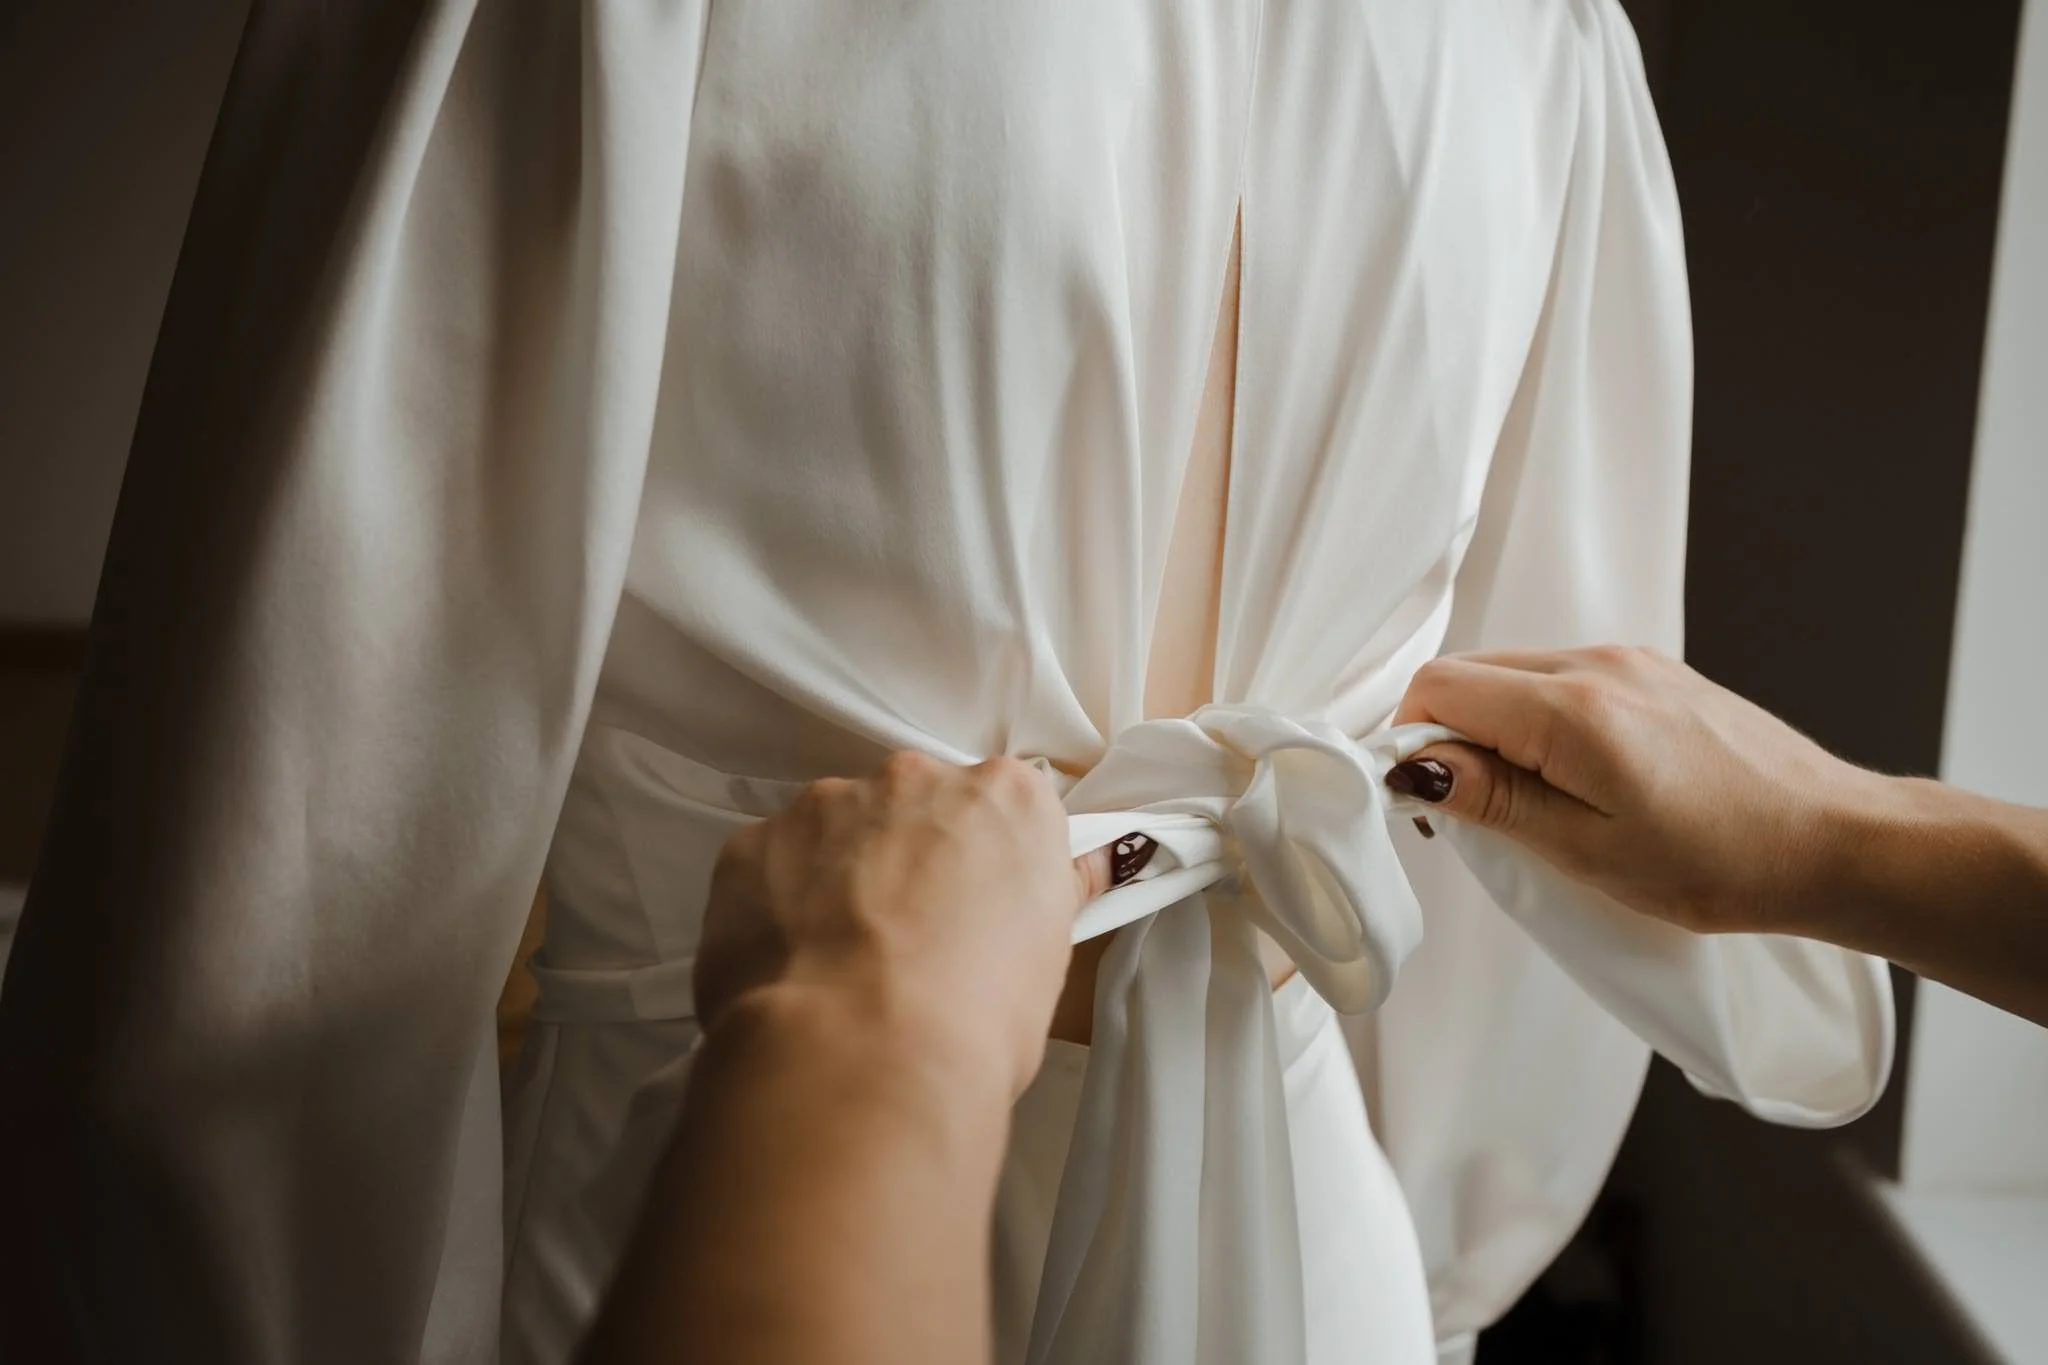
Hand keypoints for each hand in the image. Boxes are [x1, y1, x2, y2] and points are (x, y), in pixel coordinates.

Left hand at [696, 752, 1113, 1099]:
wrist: (862, 1056)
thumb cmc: (977, 1017)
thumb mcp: (1048, 956)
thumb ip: (1049, 891)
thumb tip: (1082, 867)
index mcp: (1007, 797)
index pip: (1004, 807)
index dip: (986, 862)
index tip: (977, 909)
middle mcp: (916, 779)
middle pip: (915, 806)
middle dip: (908, 858)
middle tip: (908, 942)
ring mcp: (827, 805)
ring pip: (835, 831)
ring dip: (838, 878)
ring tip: (842, 966)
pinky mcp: (754, 844)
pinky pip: (769, 865)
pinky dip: (776, 905)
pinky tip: (792, 970)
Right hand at [1390, 646, 1881, 934]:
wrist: (1834, 841)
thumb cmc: (1723, 861)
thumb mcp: (1589, 850)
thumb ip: (1494, 798)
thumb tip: (1414, 764)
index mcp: (1572, 709)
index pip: (1439, 688)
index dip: (1413, 744)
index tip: (1433, 806)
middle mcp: (1596, 664)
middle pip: (1470, 674)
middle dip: (1449, 737)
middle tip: (1477, 816)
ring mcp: (1628, 661)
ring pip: (1514, 676)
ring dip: (1496, 731)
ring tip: (1534, 805)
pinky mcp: (1652, 671)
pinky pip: (1561, 681)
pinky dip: (1540, 722)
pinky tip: (1575, 780)